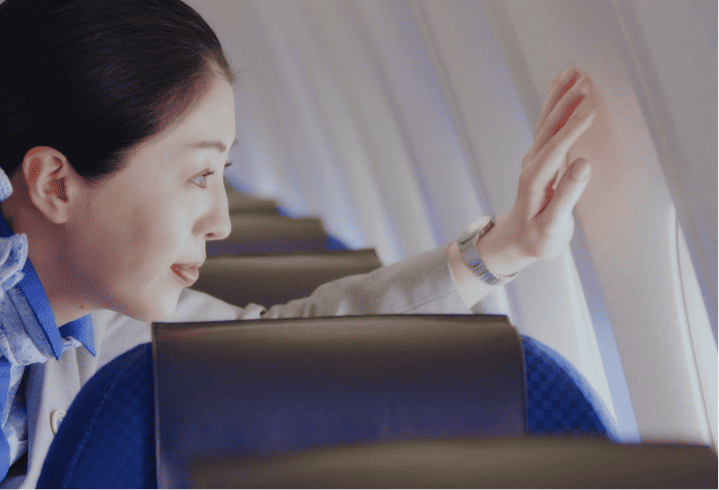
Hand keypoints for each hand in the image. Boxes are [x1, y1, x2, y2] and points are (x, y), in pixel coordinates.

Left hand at [477, 67, 596, 275]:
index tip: (592, 108)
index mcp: (534, 180)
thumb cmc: (537, 239)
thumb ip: (566, 196)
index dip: (573, 128)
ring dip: (559, 97)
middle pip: (548, 127)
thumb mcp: (552, 226)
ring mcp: (533, 160)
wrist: (517, 242)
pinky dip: (555, 106)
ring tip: (573, 72)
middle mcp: (531, 165)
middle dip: (565, 102)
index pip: (556, 148)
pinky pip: (547, 127)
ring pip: (546, 122)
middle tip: (585, 78)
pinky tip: (561, 90)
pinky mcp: (539, 159)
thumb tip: (583, 163)